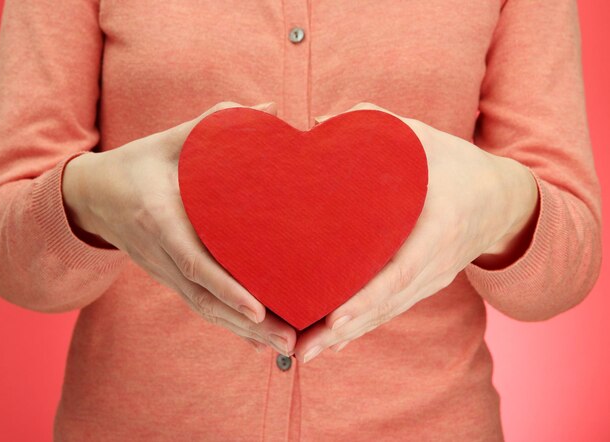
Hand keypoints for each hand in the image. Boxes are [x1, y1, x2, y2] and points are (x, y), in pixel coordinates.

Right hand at [62, 101, 296, 355]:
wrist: (92, 198)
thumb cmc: (134, 165)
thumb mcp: (165, 141)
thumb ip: (211, 124)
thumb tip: (267, 108)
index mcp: (159, 218)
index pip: (193, 261)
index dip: (224, 287)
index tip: (257, 308)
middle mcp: (161, 254)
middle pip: (205, 299)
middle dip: (247, 324)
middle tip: (290, 341)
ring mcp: (164, 271)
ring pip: (205, 310)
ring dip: (244, 333)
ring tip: (287, 347)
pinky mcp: (170, 278)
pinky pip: (201, 305)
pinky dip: (230, 324)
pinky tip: (260, 339)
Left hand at [294, 102, 539, 362]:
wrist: (501, 199)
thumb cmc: (456, 164)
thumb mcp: (423, 137)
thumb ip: (376, 124)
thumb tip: (321, 121)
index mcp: (439, 227)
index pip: (402, 271)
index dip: (369, 298)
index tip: (334, 318)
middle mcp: (435, 263)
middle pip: (387, 305)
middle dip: (343, 330)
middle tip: (302, 349)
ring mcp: (431, 279)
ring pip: (385, 314)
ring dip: (346, 337)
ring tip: (304, 353)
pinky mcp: (425, 284)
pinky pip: (390, 309)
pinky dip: (361, 327)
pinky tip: (332, 343)